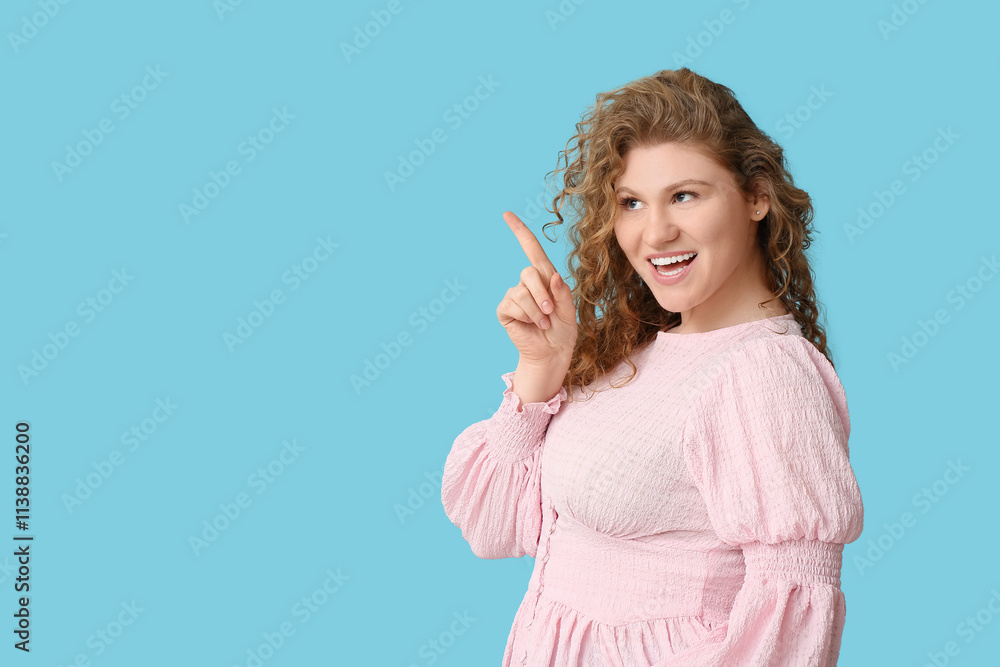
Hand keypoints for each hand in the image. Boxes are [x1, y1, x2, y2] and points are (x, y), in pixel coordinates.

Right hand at [496, 211, 577, 369]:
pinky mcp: (505, 310)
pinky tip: (532, 325)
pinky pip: (513, 305)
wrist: (552, 352)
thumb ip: (563, 293)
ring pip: (522, 292)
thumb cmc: (563, 331)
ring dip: (536, 310)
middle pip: (528, 272)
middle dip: (542, 294)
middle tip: (550, 313)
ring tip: (543, 323)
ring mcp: (514, 295)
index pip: (531, 249)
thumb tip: (553, 275)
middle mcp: (528, 283)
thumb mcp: (570, 311)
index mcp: (545, 277)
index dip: (519, 231)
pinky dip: (526, 316)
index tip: (506, 214)